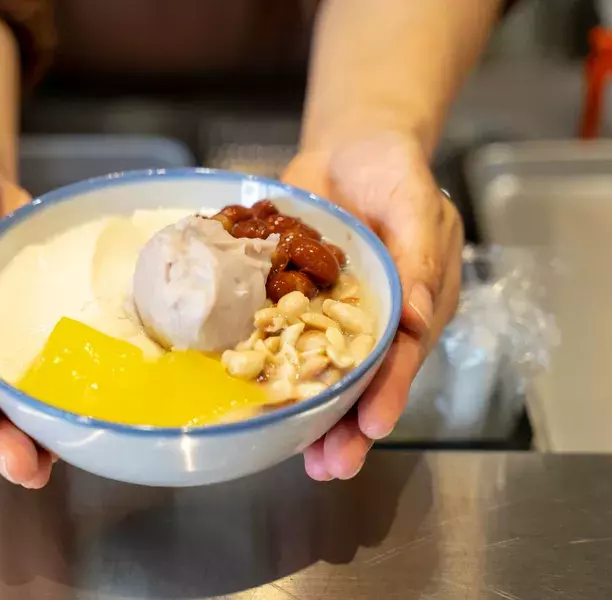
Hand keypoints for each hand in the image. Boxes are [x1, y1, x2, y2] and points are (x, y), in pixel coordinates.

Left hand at [282, 131, 462, 480]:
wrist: (347, 146)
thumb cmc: (390, 168)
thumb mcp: (412, 199)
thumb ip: (417, 254)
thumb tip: (415, 317)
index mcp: (416, 299)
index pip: (404, 352)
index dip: (388, 390)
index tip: (372, 424)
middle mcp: (377, 317)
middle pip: (367, 378)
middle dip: (350, 425)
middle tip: (331, 465)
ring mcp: (336, 314)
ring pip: (327, 373)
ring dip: (316, 416)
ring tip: (302, 458)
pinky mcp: (300, 303)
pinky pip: (286, 341)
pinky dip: (276, 373)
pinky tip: (261, 405)